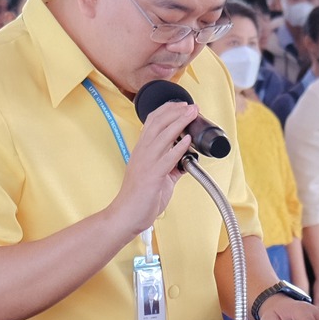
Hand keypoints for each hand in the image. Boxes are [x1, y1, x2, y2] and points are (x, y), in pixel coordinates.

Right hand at [104, 102, 194, 238]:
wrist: (127, 214)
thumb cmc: (139, 198)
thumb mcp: (158, 177)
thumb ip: (170, 167)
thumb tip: (184, 161)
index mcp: (142, 151)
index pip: (152, 122)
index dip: (167, 110)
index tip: (181, 105)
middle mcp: (142, 152)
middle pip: (158, 123)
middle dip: (176, 111)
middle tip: (191, 105)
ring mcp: (147, 162)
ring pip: (163, 136)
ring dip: (180, 122)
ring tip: (192, 114)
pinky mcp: (153, 175)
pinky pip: (167, 157)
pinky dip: (179, 147)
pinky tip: (188, 139)